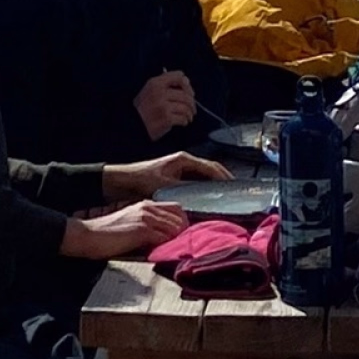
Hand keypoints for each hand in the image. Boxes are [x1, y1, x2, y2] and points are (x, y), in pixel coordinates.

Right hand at [60, 200, 188, 259]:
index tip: (184, 235)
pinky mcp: (141, 230)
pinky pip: (164, 237)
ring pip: (175, 227)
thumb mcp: (131, 224)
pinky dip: (168, 247)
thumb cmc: (107, 234)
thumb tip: (165, 239)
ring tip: (177, 252)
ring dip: (178, 240)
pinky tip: (166, 254)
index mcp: (146, 205)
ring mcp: (146, 218)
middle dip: (185, 231)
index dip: (183, 222)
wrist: (89, 235)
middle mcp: (148, 208)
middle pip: (180, 216)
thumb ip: (148, 227)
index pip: (176, 208)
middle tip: (183, 245)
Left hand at [105, 153, 231, 199]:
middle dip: (223, 179)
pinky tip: (208, 199)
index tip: (234, 186)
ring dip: (215, 184)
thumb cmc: (141, 179)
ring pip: (204, 176)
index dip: (224, 176)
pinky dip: (205, 189)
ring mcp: (181, 169)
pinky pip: (196, 182)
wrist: (123, 181)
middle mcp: (185, 162)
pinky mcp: (176, 178)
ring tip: (226, 196)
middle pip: (210, 170)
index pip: (211, 167)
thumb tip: (202, 195)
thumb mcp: (164, 185)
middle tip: (235, 192)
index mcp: (184, 159)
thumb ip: (184, 189)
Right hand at [135, 70, 199, 137]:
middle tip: (192, 108)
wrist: (132, 126)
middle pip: (186, 94)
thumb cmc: (142, 109)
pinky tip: (183, 122)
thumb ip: (165, 83)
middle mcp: (160, 93)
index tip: (189, 92)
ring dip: (190, 113)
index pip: (179, 77)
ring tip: (188, 117)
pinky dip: (185, 121)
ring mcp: (163, 106)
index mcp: (155, 83)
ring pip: (186, 106)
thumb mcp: (149, 90)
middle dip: (192, 102)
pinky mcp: (166, 119)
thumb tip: (186, 80)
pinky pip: (183, 118)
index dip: (187, 85)